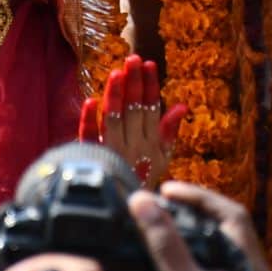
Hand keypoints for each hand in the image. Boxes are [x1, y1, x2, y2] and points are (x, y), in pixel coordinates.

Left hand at [79, 55, 187, 189]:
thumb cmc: (144, 178)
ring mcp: (113, 151)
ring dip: (115, 97)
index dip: (150, 87)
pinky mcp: (95, 158)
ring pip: (113, 121)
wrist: (126, 211)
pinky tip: (90, 102)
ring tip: (117, 73)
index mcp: (150, 142)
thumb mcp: (162, 157)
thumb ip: (170, 131)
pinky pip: (90, 139)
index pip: (151, 109)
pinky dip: (89, 121)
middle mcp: (133, 145)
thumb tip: (181, 105)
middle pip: (132, 110)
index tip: (149, 64)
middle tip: (132, 59)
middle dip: (133, 84)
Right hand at [129, 182, 271, 270]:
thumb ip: (165, 243)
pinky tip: (161, 261)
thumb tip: (143, 201)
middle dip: (192, 213)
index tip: (166, 190)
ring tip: (158, 226)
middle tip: (160, 205)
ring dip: (187, 235)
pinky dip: (184, 259)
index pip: (233, 215)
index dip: (199, 197)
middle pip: (225, 231)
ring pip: (214, 252)